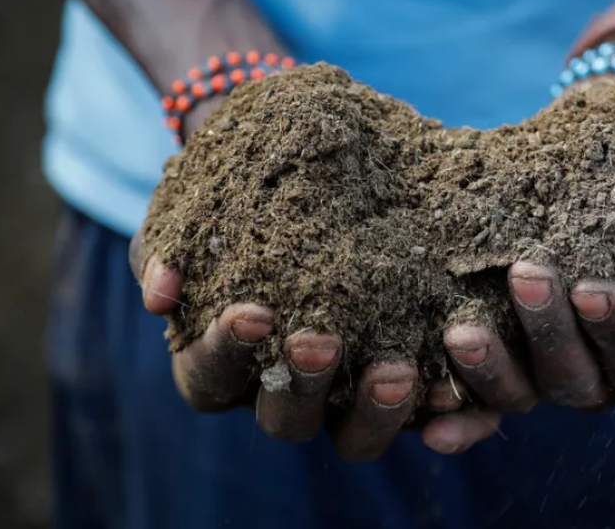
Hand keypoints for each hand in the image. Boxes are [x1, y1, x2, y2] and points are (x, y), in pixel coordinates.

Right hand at [130, 232, 499, 459]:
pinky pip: (422, 417)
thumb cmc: (239, 202)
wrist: (315, 180)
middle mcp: (284, 392)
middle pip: (284, 420)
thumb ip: (166, 247)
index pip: (210, 378)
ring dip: (375, 411)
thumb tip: (159, 292)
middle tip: (322, 340)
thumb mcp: (195, 211)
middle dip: (302, 385)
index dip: (225, 353)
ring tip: (398, 369)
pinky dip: (438, 410)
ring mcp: (345, 396)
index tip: (252, 312)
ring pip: (354, 435)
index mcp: (225, 363)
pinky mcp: (400, 386)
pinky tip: (455, 387)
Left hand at [432, 261, 614, 452]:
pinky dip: (457, 417)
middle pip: (577, 383)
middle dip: (550, 333)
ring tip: (461, 330)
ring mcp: (546, 380)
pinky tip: (431, 419)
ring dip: (490, 371)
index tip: (592, 286)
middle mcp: (599, 382)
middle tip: (527, 272)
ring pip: (521, 396)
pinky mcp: (503, 372)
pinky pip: (478, 409)